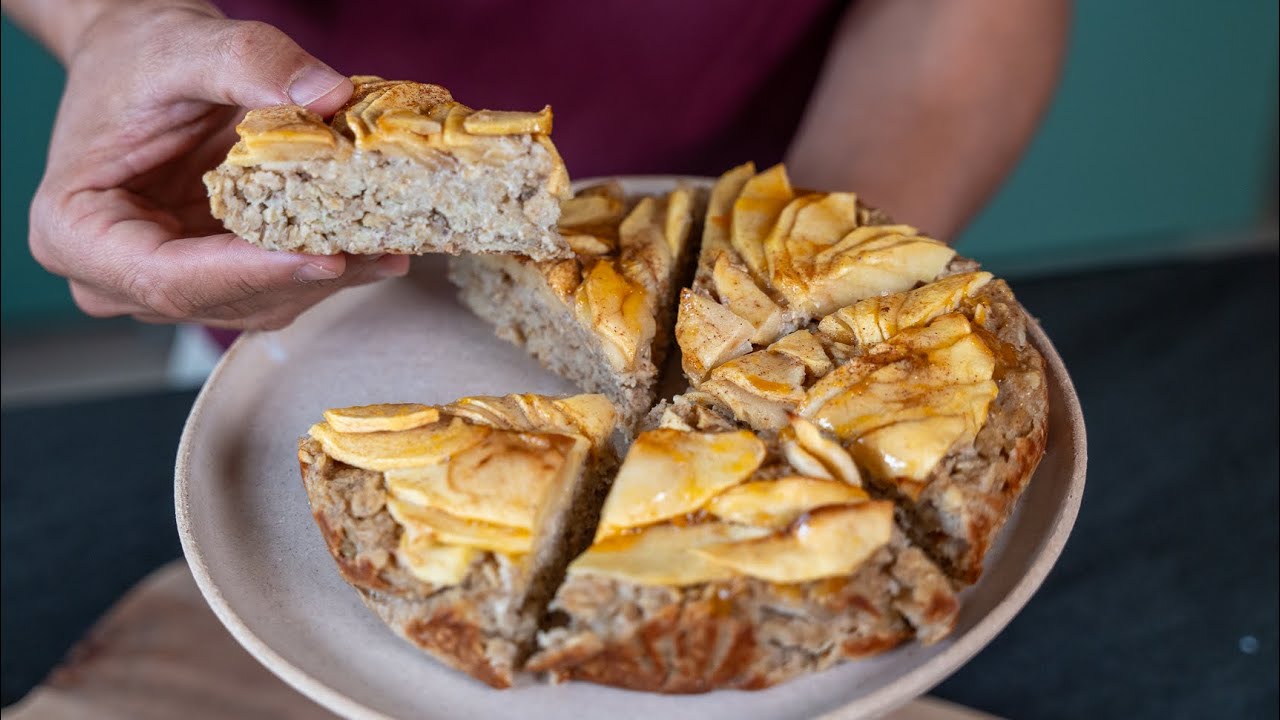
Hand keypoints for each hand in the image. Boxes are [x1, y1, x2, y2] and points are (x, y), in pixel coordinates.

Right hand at [25, 0, 409, 329]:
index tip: (321, 257)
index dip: (249, 274)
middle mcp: (118, 277)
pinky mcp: (220, 275)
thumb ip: (250, 63)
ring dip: (330, 279)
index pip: (167, 281)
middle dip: (305, 278)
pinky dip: (330, 267)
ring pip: (260, 303)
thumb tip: (330, 94)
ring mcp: (172, 282)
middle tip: (378, 248)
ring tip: (389, 242)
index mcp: (76, 233)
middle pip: (222, 300)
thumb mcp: (185, 43)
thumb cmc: (139, 55)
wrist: (145, 60)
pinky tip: (375, 243)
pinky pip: (279, 286)